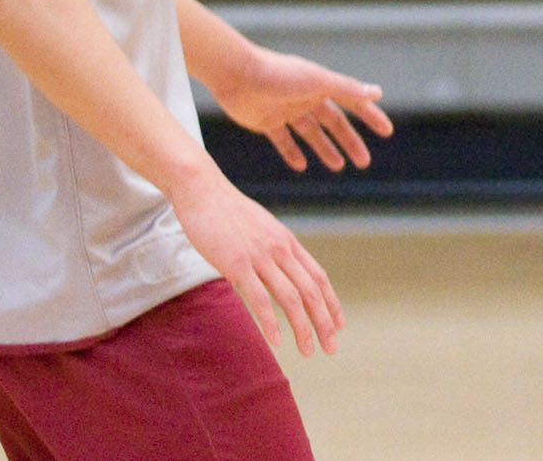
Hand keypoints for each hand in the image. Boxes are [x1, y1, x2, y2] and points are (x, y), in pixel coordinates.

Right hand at [170, 164, 345, 355]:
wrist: (203, 191)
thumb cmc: (227, 212)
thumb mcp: (260, 229)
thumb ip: (272, 250)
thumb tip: (277, 271)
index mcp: (288, 242)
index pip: (318, 277)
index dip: (331, 302)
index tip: (339, 324)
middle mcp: (280, 249)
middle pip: (311, 290)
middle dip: (325, 321)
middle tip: (332, 347)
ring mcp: (260, 256)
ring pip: (291, 297)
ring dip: (303, 327)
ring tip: (310, 351)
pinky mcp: (236, 264)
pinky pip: (259, 298)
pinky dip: (270, 322)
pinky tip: (277, 341)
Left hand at [214, 46, 391, 173]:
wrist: (236, 75)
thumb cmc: (279, 73)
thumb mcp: (318, 81)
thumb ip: (347, 88)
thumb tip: (378, 93)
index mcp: (322, 85)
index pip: (353, 103)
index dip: (370, 117)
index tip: (386, 131)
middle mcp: (307, 97)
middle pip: (334, 123)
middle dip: (349, 142)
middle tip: (364, 162)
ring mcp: (287, 110)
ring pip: (311, 134)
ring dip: (325, 150)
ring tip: (338, 167)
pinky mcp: (266, 122)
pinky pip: (283, 141)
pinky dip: (292, 153)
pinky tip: (301, 166)